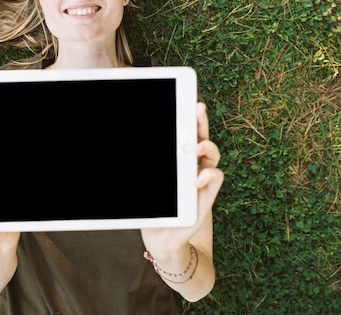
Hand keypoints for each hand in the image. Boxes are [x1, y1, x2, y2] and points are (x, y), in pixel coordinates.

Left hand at [141, 103, 223, 256]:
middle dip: (200, 120)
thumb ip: (147, 165)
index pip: (185, 132)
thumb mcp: (148, 185)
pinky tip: (196, 179)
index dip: (188, 118)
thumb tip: (124, 152)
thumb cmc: (154, 207)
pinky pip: (216, 177)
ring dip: (207, 146)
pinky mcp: (207, 194)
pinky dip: (208, 175)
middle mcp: (192, 164)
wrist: (162, 237)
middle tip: (198, 108)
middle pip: (201, 136)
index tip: (186, 102)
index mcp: (178, 158)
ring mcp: (201, 177)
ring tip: (197, 147)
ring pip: (212, 154)